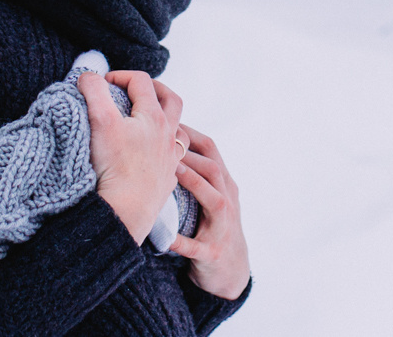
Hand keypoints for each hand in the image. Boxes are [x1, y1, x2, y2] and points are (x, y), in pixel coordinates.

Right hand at [79, 71, 184, 243]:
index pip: (141, 82)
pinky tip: (151, 153)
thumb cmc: (114, 167)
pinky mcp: (167, 179)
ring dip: (165, 119)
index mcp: (154, 117)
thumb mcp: (100, 121)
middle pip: (171, 100)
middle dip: (154, 89)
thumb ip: (94, 92)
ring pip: (178, 129)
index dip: (120, 76)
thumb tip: (89, 76)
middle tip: (135, 89)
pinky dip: (164, 149)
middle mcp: (168, 135)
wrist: (125, 212)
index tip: (102, 83)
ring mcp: (170, 158)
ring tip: (147, 120)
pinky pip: (174, 158)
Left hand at [167, 126, 250, 299]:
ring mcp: (223, 228)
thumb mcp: (212, 196)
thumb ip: (195, 172)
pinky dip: (181, 242)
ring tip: (171, 172)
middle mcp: (227, 201)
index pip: (211, 150)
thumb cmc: (213, 227)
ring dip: (194, 184)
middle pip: (214, 170)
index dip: (190, 133)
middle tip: (162, 140)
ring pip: (214, 200)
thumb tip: (164, 141)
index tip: (166, 121)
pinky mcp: (213, 253)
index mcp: (224, 184)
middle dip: (190, 154)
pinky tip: (164, 237)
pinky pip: (196, 247)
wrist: (231, 271)